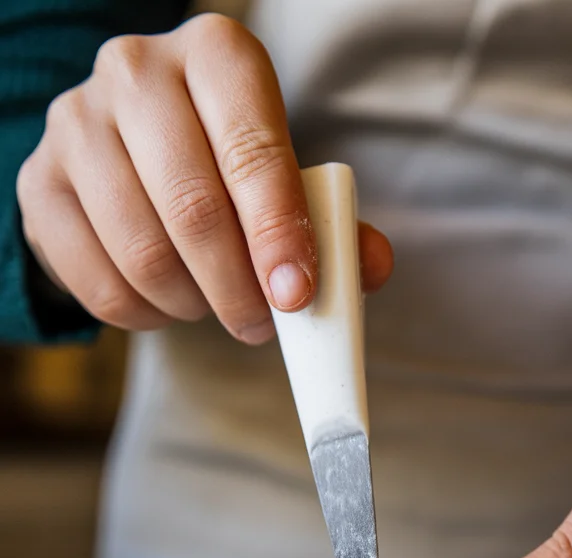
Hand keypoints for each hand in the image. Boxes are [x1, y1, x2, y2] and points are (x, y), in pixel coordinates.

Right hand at [16, 14, 392, 342]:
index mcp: (216, 56)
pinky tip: (169, 302)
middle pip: (193, 209)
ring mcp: (77, 124)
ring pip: (142, 253)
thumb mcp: (287, 177)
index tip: (296, 294)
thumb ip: (332, 224)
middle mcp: (137, 72)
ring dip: (193, 304)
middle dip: (238, 289)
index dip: (278, 233)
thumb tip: (367, 268)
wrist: (133, 150)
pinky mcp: (40, 184)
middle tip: (262, 324)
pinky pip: (99, 284)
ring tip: (217, 305)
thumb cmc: (227, 164)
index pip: (251, 150)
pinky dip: (147, 315)